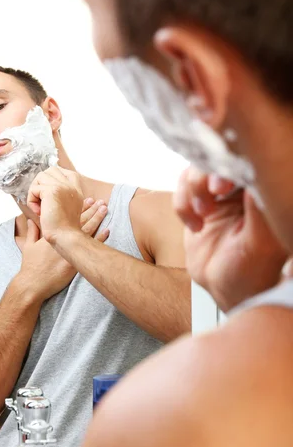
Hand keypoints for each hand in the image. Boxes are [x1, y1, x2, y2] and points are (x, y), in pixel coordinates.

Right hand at [18, 197, 108, 301]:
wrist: (34, 283)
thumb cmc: (30, 266)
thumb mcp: (28, 246)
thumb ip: (32, 231)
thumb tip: (30, 220)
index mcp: (53, 234)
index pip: (68, 217)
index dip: (78, 208)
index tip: (86, 200)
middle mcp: (63, 240)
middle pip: (80, 222)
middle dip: (91, 211)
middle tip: (100, 202)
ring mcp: (71, 251)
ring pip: (87, 231)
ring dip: (97, 219)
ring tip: (105, 209)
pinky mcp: (76, 262)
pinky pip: (90, 248)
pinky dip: (99, 238)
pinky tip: (107, 230)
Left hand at [28, 167, 106, 244]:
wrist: (66, 237)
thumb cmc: (63, 228)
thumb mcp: (67, 207)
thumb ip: (62, 195)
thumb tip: (44, 187)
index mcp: (76, 189)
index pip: (64, 171)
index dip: (52, 178)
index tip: (47, 194)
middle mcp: (71, 185)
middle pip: (50, 170)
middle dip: (41, 183)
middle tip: (41, 201)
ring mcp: (63, 186)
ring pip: (40, 177)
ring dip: (35, 192)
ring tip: (40, 207)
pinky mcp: (52, 191)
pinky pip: (34, 189)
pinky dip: (31, 201)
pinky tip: (38, 212)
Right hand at [174, 166, 287, 311]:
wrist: (223, 289)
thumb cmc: (250, 274)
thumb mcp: (260, 245)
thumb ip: (258, 211)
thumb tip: (253, 179)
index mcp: (265, 192)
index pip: (247, 160)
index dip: (229, 165)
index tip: (221, 185)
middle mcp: (245, 186)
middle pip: (218, 157)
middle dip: (207, 176)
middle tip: (212, 194)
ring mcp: (222, 192)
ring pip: (197, 167)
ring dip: (193, 190)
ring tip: (202, 215)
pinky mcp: (201, 199)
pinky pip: (183, 184)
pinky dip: (182, 202)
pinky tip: (194, 223)